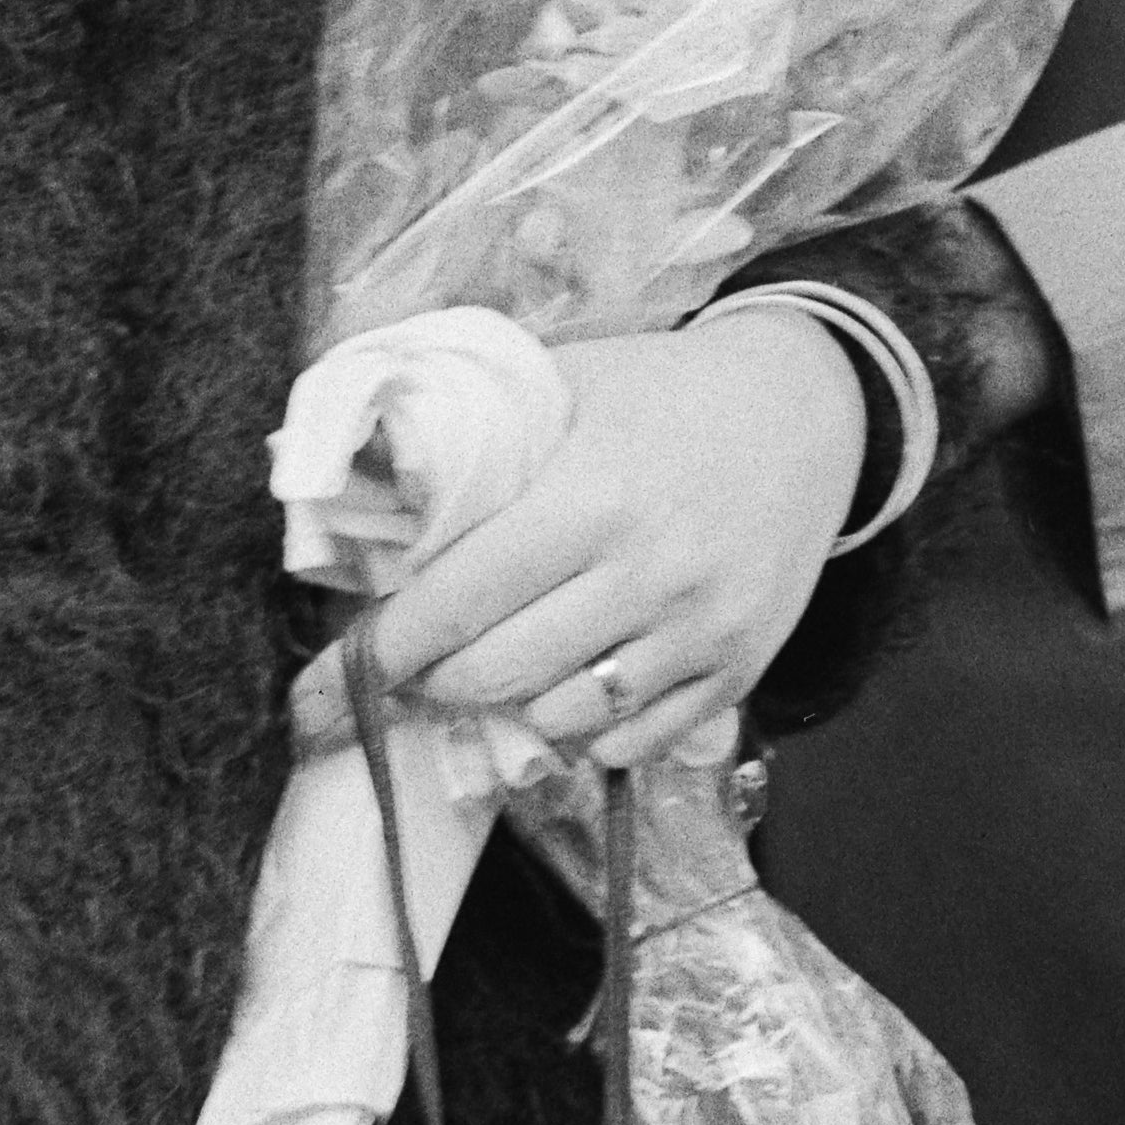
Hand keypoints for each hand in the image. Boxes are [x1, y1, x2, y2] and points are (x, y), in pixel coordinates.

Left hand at [351, 311, 865, 774]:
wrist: (811, 409)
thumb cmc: (663, 393)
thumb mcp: (561, 381)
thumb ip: (459, 423)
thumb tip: (329, 463)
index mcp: (592, 496)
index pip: (452, 603)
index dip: (369, 658)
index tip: (313, 699)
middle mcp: (648, 574)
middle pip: (495, 677)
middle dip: (429, 684)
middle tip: (408, 670)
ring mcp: (699, 630)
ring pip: (562, 722)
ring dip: (507, 708)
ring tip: (495, 668)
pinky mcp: (738, 666)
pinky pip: (633, 743)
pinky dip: (584, 731)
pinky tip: (571, 685)